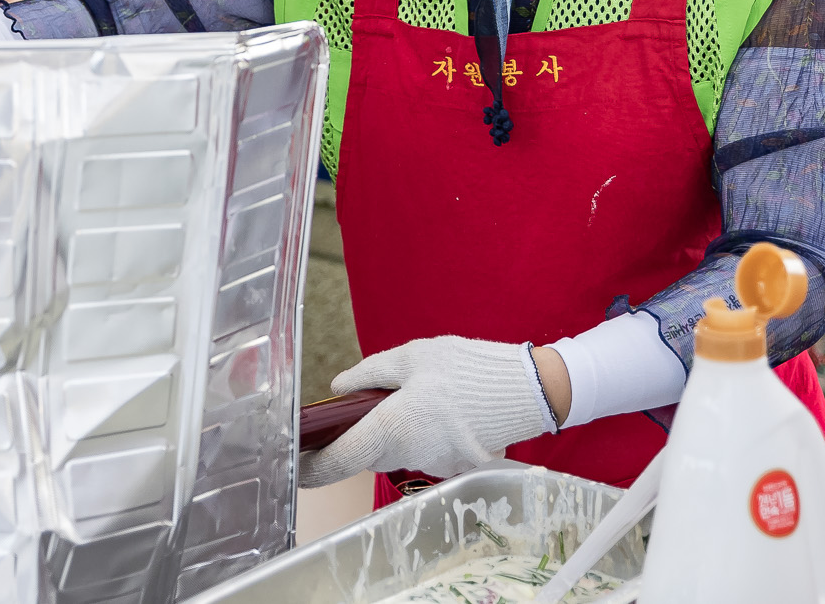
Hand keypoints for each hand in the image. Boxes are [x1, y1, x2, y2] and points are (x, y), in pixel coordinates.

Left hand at [296, 335, 557, 487]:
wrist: (529, 390)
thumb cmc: (467, 368)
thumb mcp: (412, 356)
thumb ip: (370, 374)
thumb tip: (338, 388)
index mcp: (393, 428)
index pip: (341, 459)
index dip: (313, 466)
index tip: (295, 465)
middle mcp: (411, 456)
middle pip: (366, 455)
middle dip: (355, 437)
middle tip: (351, 411)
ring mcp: (435, 466)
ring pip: (395, 454)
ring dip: (388, 434)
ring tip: (404, 399)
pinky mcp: (455, 466)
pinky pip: (422, 453)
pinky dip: (417, 436)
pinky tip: (433, 411)